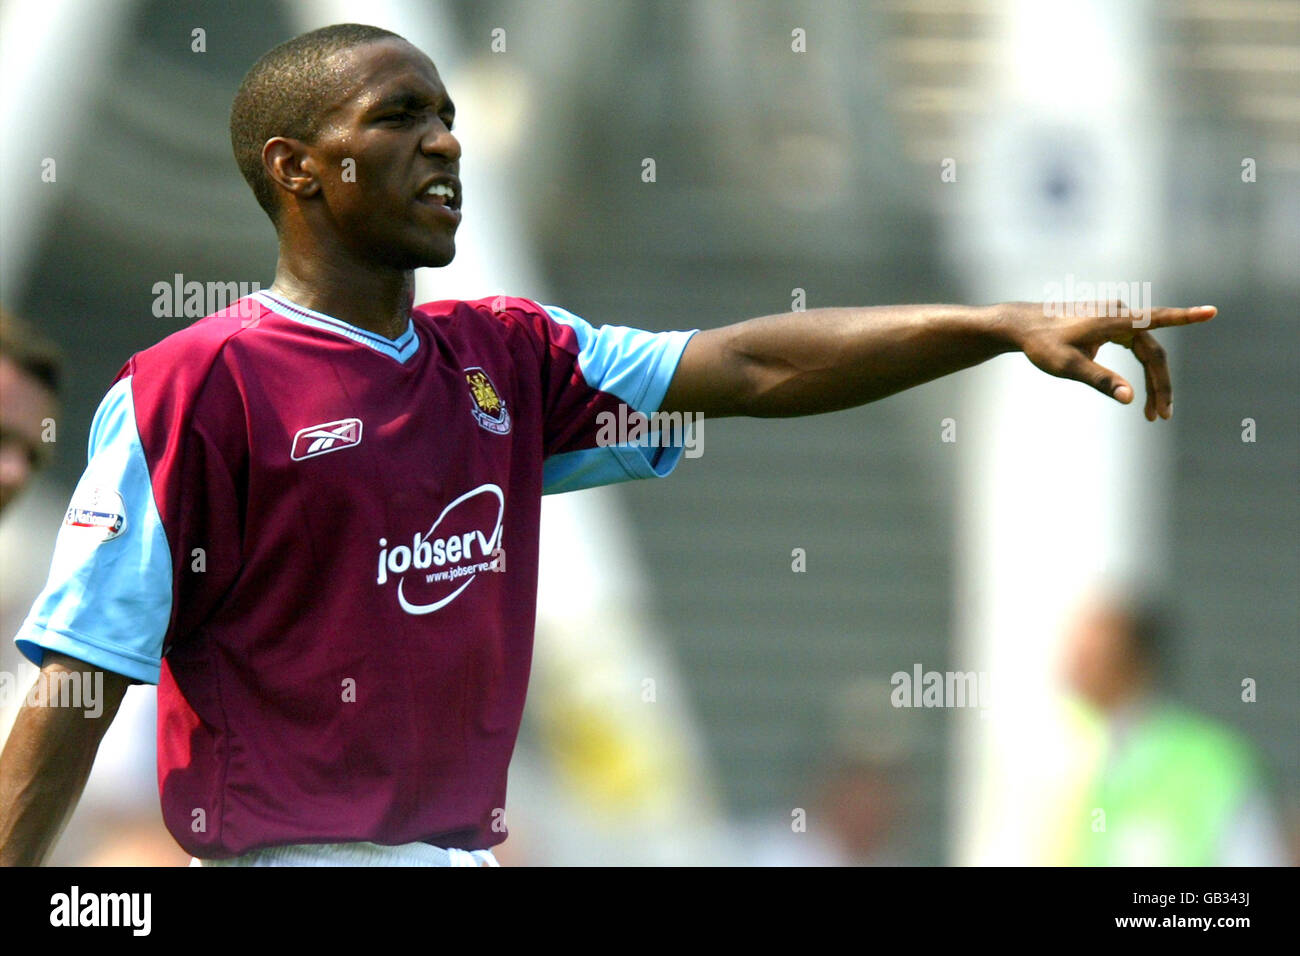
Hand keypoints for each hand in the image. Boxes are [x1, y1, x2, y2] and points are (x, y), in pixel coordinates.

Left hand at [1006, 301, 1215, 420]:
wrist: (1021, 326)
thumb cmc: (1042, 344)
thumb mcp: (1068, 366)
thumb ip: (1100, 380)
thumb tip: (1130, 398)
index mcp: (1114, 319)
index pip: (1158, 319)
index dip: (1186, 317)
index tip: (1212, 312)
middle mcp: (1120, 315)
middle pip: (1152, 352)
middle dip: (1160, 384)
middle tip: (1161, 416)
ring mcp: (1116, 318)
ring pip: (1145, 352)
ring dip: (1152, 381)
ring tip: (1151, 413)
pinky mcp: (1110, 324)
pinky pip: (1136, 347)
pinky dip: (1140, 369)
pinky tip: (1141, 391)